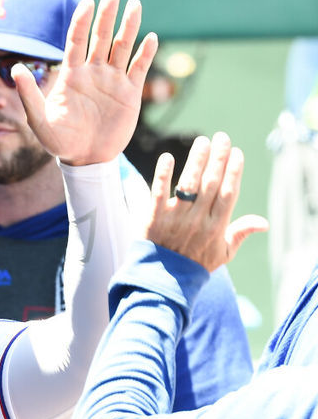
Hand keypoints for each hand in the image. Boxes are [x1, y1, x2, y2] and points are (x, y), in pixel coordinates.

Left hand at [15, 0, 156, 165]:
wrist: (84, 160)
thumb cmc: (59, 141)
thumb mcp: (39, 121)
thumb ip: (29, 95)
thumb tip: (14, 69)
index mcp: (72, 75)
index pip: (77, 41)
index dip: (81, 22)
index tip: (87, 3)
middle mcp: (93, 72)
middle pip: (101, 37)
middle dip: (107, 15)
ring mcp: (113, 81)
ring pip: (122, 47)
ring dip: (129, 27)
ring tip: (135, 5)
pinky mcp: (129, 93)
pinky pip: (138, 69)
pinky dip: (145, 54)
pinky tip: (149, 38)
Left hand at [146, 132, 267, 270]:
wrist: (163, 281)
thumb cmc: (195, 265)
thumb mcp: (223, 253)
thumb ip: (241, 234)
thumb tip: (264, 223)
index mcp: (216, 226)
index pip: (229, 193)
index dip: (234, 171)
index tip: (237, 152)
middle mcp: (197, 220)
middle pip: (211, 183)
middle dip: (218, 158)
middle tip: (221, 137)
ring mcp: (175, 218)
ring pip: (188, 184)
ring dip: (196, 160)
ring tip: (202, 141)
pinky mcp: (153, 218)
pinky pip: (158, 193)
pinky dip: (163, 175)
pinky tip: (168, 157)